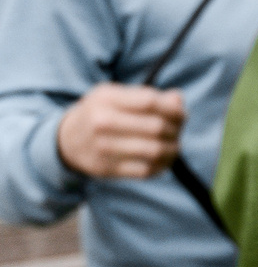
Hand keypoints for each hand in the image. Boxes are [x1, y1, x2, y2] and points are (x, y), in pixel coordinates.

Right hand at [55, 85, 186, 179]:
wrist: (66, 140)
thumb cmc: (100, 113)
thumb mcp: (115, 96)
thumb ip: (147, 96)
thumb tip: (177, 100)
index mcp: (106, 99)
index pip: (150, 102)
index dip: (173, 109)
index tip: (181, 114)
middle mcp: (102, 122)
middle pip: (155, 127)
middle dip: (176, 129)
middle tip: (178, 131)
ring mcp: (103, 147)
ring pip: (154, 150)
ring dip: (172, 149)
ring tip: (175, 146)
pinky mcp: (107, 169)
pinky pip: (145, 170)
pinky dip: (161, 165)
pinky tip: (164, 159)